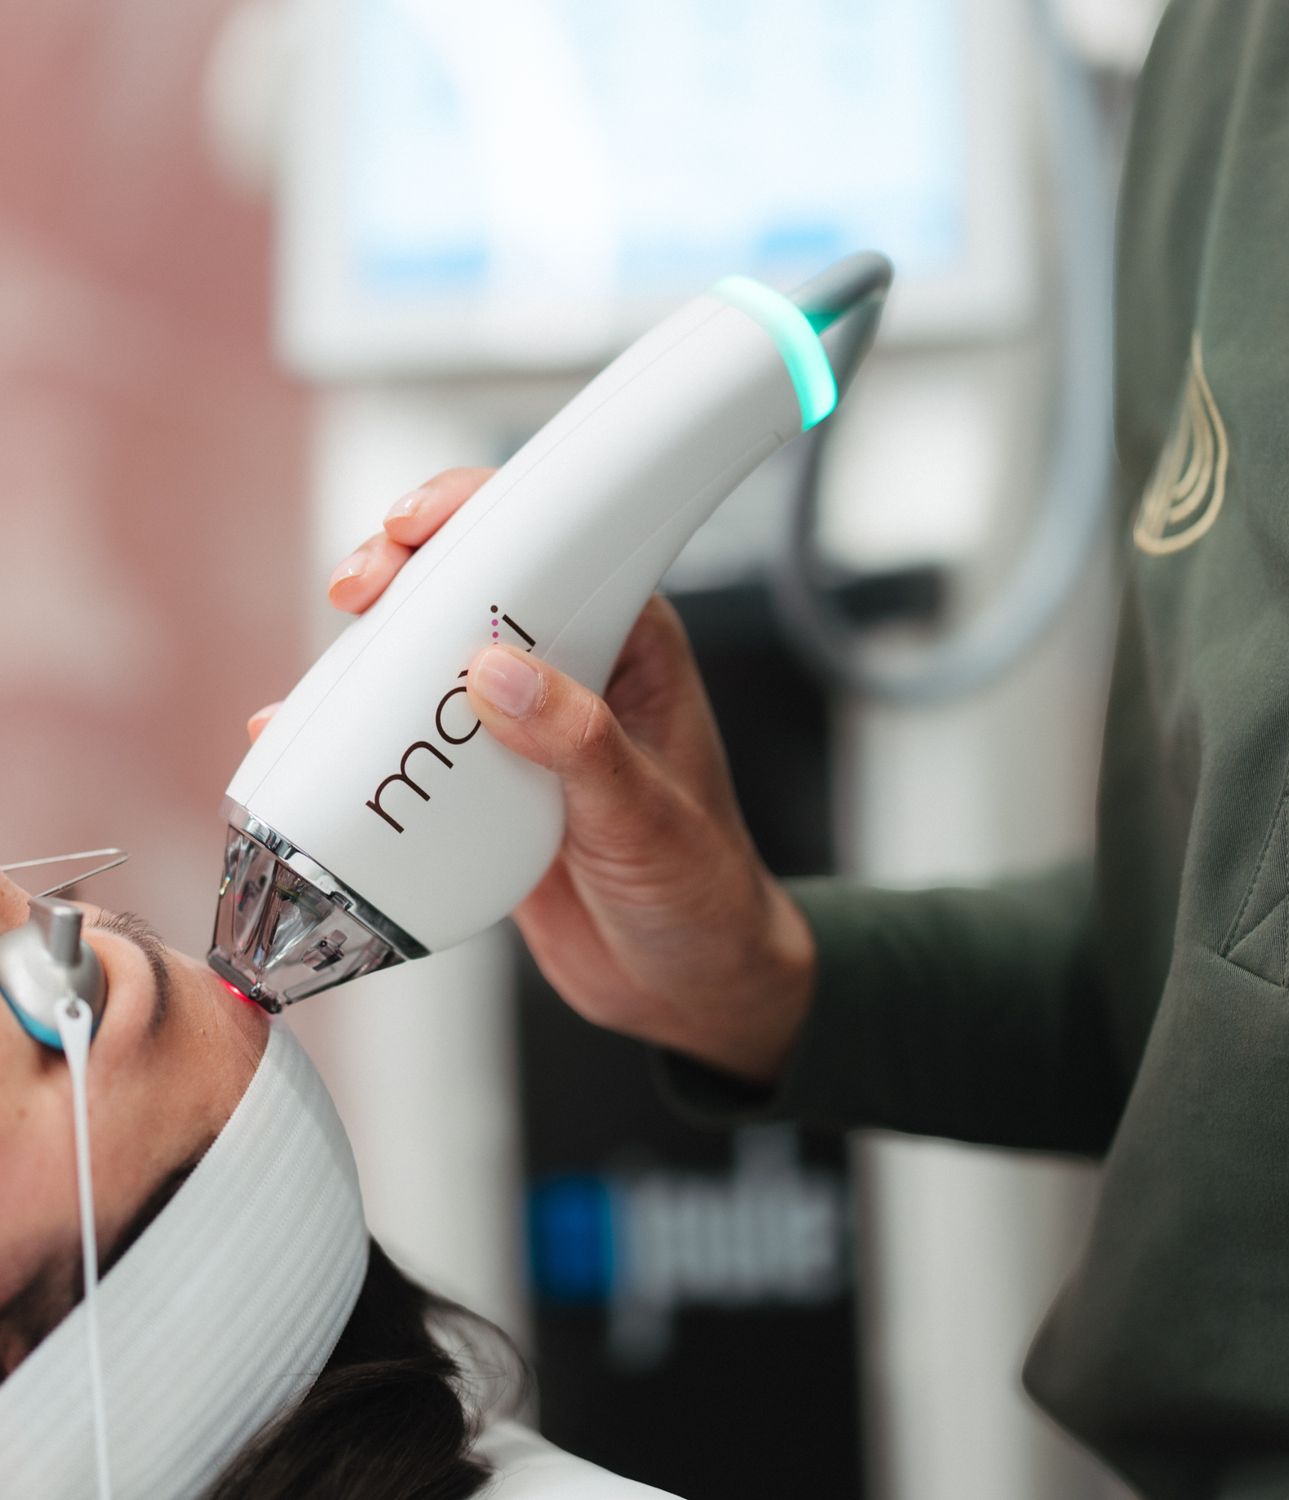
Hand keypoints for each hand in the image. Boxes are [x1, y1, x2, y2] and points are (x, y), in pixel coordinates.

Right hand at [250, 468, 813, 1084]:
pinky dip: (355, 738)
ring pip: (430, 662)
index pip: (559, 546)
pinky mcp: (481, 784)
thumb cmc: (699, 889)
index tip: (419, 528)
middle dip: (408, 578)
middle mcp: (572, 671)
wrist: (684, 983)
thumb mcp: (648, 817)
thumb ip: (583, 746)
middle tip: (359, 594)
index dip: (484, 517)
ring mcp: (519, 728)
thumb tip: (500, 677)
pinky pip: (409, 743)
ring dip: (368, 660)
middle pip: (475, 589)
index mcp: (632, 647)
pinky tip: (307, 742)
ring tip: (320, 685)